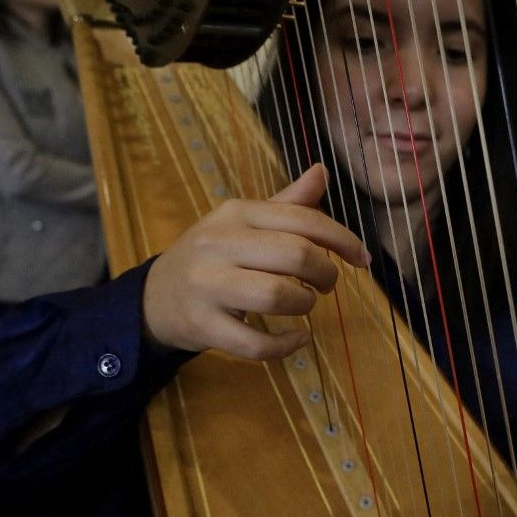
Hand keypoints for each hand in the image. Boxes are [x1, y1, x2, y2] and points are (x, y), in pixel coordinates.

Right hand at [142, 164, 368, 359]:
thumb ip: (286, 203)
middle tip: (326, 285)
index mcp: (236, 212)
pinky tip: (298, 339)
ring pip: (278, 296)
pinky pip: (256, 343)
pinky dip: (287, 346)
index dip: (343, 239)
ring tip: (304, 305)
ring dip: (305, 305)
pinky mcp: (202, 325)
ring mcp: (207, 284)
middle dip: (326, 272)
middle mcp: (219, 243)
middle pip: (296, 254)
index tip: (362, 259)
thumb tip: (322, 171)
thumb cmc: (214, 257)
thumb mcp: (244, 223)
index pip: (302, 218)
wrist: (154, 297)